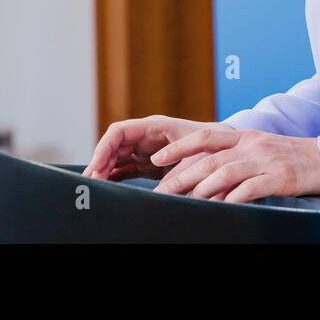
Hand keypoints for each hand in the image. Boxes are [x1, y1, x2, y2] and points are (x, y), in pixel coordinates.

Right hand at [82, 115, 233, 181]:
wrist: (226, 148)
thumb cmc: (211, 148)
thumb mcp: (193, 159)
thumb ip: (175, 174)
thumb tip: (157, 194)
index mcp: (154, 126)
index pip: (120, 131)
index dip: (104, 147)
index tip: (96, 166)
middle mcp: (146, 135)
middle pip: (114, 145)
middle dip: (100, 162)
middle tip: (92, 183)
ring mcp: (146, 149)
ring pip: (116, 157)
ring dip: (104, 170)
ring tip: (96, 187)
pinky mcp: (148, 163)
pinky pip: (124, 167)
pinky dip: (114, 176)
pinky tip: (107, 186)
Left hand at [152, 127, 319, 203]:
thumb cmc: (286, 159)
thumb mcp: (257, 150)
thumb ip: (232, 161)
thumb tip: (201, 184)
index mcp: (243, 136)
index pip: (204, 137)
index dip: (178, 147)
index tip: (157, 159)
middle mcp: (251, 144)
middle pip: (209, 159)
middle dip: (182, 176)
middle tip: (162, 192)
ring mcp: (265, 160)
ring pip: (226, 172)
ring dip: (203, 188)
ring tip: (186, 201)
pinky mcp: (279, 177)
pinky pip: (251, 188)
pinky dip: (234, 197)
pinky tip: (222, 206)